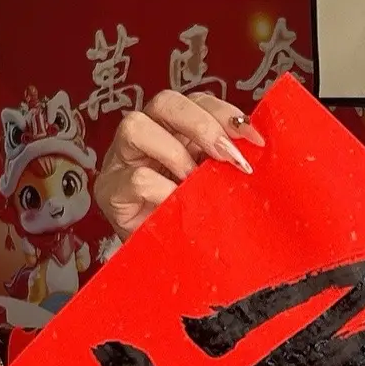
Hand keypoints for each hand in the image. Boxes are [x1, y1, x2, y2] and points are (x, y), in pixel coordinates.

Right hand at [92, 88, 259, 236]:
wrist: (165, 265)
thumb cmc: (189, 223)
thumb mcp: (213, 186)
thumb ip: (226, 162)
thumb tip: (256, 146)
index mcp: (175, 130)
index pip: (196, 101)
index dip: (225, 113)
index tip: (253, 138)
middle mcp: (146, 136)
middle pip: (165, 101)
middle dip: (202, 124)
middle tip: (228, 155)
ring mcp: (121, 160)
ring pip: (135, 126)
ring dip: (175, 153)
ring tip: (195, 182)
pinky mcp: (108, 190)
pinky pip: (135, 177)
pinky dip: (164, 190)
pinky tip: (177, 204)